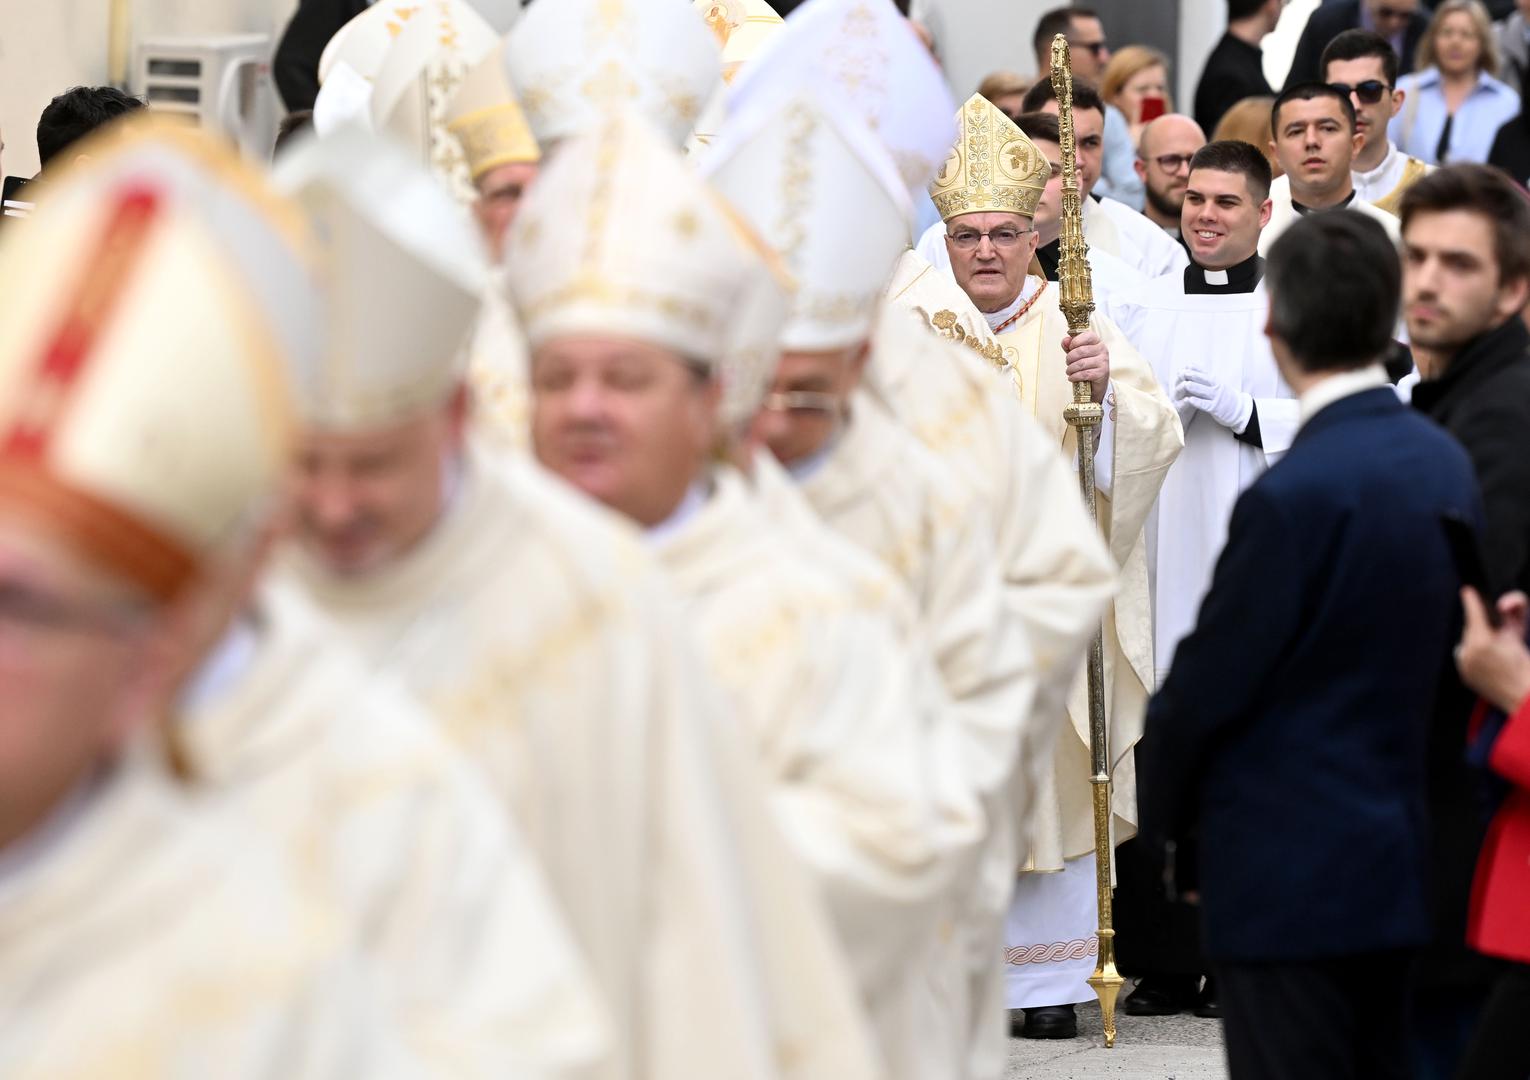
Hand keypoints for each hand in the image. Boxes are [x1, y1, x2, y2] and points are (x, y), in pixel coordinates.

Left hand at [1061, 331, 1108, 403]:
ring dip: (1071, 368)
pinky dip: (1074, 376)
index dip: (1075, 341)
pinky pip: (1084, 374)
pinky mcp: (1102, 373)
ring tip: (1069, 371)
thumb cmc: (1086, 364)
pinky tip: (1072, 377)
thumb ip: (1070, 346)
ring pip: (1081, 363)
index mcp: (1097, 341)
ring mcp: (1103, 361)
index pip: (1087, 336)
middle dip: (1070, 358)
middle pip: (1081, 351)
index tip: (1070, 348)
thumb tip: (1065, 340)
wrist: (1096, 382)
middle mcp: (1102, 349)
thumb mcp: (1077, 353)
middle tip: (1068, 362)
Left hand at [1177, 366, 1252, 432]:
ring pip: (1204, 391)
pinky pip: (1206, 404)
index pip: (1206, 373)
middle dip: (1194, 376)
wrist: (1239, 409)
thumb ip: (1206, 378)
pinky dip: (1198, 402)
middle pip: (1205, 380)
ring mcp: (1217, 398)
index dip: (1197, 369)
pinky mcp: (1215, 408)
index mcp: (1217, 381)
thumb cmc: (1225, 396)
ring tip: (1185, 384)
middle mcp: (1217, 388)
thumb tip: (1193, 367)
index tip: (1187, 365)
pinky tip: (1190, 400)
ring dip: (1195, 388)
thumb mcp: (1217, 384)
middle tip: (1183, 373)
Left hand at [1457, 588, 1529, 713]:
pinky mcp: (1464, 674)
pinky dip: (1475, 655)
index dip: (1471, 600)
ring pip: (1467, 643)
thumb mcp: (1519, 632)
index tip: (1467, 590)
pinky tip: (1488, 659)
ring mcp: (1464, 665)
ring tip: (1494, 649)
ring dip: (1478, 641)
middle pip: (1471, 629)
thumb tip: (1503, 603)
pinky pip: (1466, 657)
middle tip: (1496, 633)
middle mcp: (1469, 653)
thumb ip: (1516, 609)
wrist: (1523, 693)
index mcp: (1482, 641)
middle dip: (1482, 627)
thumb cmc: (1523, 663)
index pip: (1473, 614)